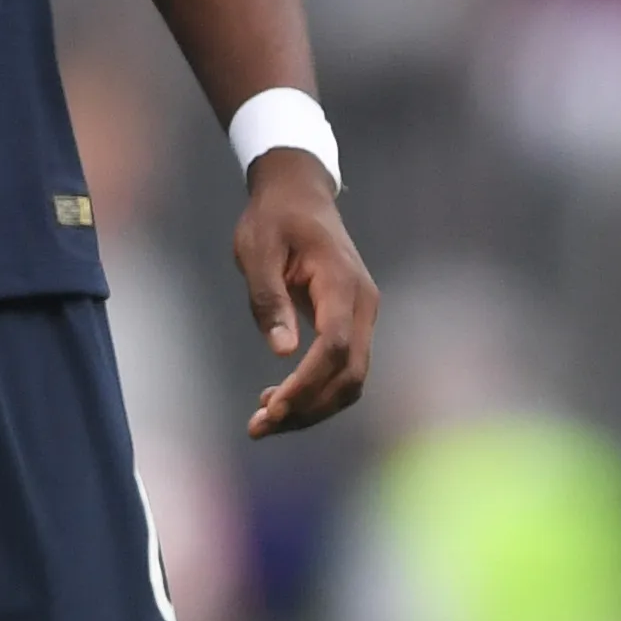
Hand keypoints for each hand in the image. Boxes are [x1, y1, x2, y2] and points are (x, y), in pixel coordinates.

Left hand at [234, 148, 376, 434]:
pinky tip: (281, 399)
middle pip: (350, 374)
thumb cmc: (273, 219)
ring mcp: (362, 316)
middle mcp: (362, 304)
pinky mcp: (352, 323)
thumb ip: (269, 299)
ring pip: (350, 379)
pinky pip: (343, 369)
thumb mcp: (258, 251)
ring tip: (265, 421)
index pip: (335, 347)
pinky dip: (316, 392)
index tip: (272, 407)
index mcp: (342, 283)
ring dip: (312, 406)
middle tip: (259, 427)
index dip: (307, 383)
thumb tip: (282, 352)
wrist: (299, 194)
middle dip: (308, 407)